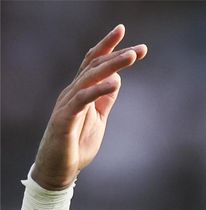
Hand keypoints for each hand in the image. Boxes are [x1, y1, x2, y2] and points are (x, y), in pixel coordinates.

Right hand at [32, 25, 146, 189]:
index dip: (110, 48)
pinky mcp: (65, 119)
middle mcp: (72, 92)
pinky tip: (114, 83)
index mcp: (81, 91)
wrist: (59, 169)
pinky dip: (98, 89)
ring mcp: (67, 104)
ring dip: (112, 65)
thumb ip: (105, 99)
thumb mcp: (98, 117)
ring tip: (131, 56)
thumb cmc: (77, 143)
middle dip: (117, 54)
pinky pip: (82, 100)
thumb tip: (116, 80)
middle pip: (94, 65)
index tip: (132, 39)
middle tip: (140, 48)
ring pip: (89, 77)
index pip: (95, 63)